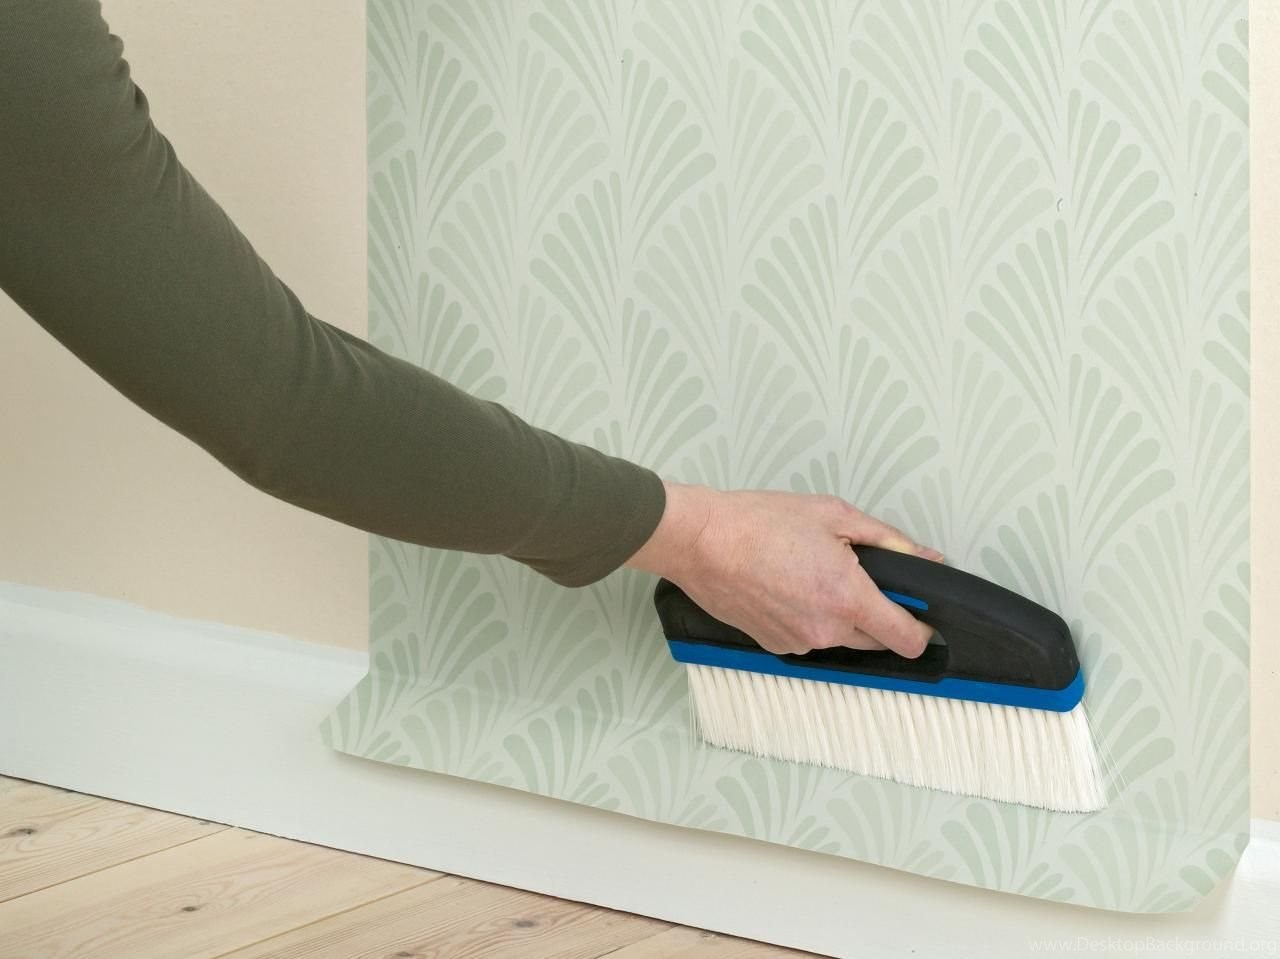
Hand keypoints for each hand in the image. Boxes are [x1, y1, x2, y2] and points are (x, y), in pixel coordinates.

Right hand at [625, 481, 942, 656]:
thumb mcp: (833, 515)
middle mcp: (826, 629)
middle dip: (878, 614)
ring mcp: (799, 642)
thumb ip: (889, 541)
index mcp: (847, 596)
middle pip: (878, 641)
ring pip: (842, 639)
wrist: (700, 541)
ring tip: (811, 574)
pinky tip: (788, 586)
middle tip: (853, 574)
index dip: (923, 628)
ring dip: (841, 616)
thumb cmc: (759, 522)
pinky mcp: (775, 645)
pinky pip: (810, 638)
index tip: (920, 611)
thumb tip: (927, 559)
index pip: (908, 639)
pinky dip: (810, 618)